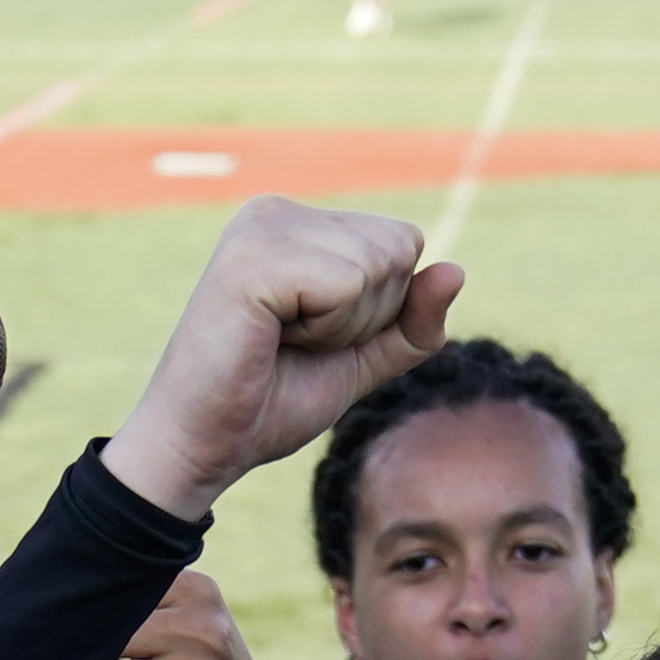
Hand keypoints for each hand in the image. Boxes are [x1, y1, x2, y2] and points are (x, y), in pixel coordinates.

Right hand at [101, 199, 458, 522]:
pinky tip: (270, 339)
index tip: (310, 338)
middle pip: (398, 249)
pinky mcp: (253, 257)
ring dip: (342, 326)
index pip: (404, 243)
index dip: (379, 311)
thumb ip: (410, 323)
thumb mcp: (359, 362)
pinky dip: (325, 328)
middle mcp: (276, 211)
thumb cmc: (268, 405)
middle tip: (292, 345)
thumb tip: (457, 270)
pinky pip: (347, 283)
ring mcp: (261, 226)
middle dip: (365, 318)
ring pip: (377, 265)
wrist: (201, 448)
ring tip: (278, 342)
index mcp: (297, 223)